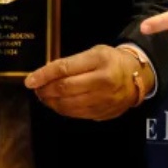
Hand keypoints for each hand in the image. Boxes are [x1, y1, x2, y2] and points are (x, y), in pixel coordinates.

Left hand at [23, 44, 147, 120]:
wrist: (137, 76)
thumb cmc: (111, 60)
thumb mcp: (94, 53)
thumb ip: (71, 63)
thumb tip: (45, 75)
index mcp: (99, 61)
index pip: (65, 69)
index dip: (44, 75)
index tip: (29, 80)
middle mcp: (103, 82)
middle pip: (65, 89)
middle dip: (45, 90)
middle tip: (36, 88)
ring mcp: (104, 100)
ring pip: (69, 105)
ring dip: (51, 102)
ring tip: (44, 96)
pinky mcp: (104, 114)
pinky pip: (77, 114)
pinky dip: (63, 110)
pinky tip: (57, 104)